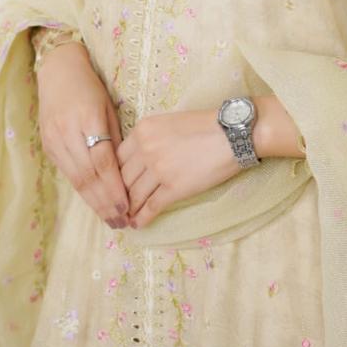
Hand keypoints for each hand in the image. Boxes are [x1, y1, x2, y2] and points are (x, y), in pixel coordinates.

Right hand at [35, 42, 130, 229]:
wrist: (58, 70)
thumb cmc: (91, 87)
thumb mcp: (109, 107)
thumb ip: (115, 139)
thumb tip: (126, 173)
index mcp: (88, 118)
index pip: (103, 162)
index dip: (115, 188)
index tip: (129, 207)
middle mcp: (67, 132)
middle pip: (88, 176)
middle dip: (105, 203)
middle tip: (122, 222)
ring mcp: (54, 140)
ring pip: (76, 179)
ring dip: (93, 203)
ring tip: (110, 219)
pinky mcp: (47, 145)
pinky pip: (67, 173)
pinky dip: (82, 190)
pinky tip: (94, 202)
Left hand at [116, 108, 240, 228]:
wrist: (230, 133)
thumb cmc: (204, 125)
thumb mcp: (168, 122)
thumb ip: (150, 138)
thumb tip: (139, 159)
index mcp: (142, 130)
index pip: (118, 157)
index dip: (116, 175)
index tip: (117, 185)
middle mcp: (145, 149)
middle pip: (122, 178)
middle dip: (119, 194)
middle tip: (118, 205)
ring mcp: (158, 169)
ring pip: (134, 195)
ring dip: (129, 209)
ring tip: (126, 218)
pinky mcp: (173, 188)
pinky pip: (151, 207)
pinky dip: (142, 218)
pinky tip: (138, 224)